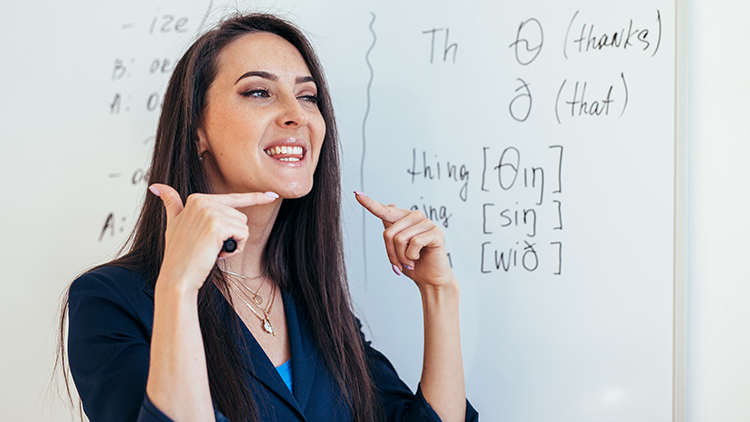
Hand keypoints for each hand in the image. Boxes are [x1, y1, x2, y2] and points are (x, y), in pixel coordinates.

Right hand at [149, 184, 277, 291]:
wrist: (177, 276)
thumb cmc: (179, 253)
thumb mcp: (173, 224)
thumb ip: (171, 203)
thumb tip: (156, 186)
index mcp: (197, 199)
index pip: (234, 198)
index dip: (255, 198)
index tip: (273, 196)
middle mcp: (203, 201)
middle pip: (240, 216)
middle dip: (232, 235)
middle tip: (211, 246)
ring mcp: (210, 212)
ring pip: (243, 226)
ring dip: (234, 243)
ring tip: (213, 250)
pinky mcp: (218, 225)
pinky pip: (242, 235)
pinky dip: (235, 248)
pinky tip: (218, 254)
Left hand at [355, 191, 455, 290]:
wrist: (429, 279)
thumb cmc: (413, 264)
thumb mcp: (397, 247)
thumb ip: (392, 228)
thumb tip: (390, 205)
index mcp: (405, 218)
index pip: (385, 210)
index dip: (370, 203)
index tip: (357, 194)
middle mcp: (416, 217)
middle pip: (389, 233)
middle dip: (392, 253)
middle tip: (400, 263)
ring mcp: (427, 223)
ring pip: (400, 239)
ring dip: (402, 257)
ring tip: (410, 261)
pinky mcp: (436, 232)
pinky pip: (414, 242)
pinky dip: (412, 256)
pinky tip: (418, 257)